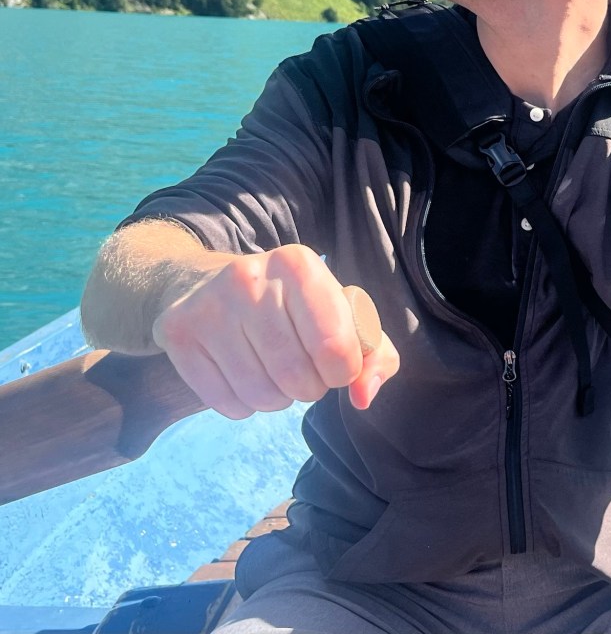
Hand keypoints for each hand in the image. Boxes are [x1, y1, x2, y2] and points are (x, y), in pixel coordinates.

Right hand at [152, 244, 399, 417]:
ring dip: (277, 398)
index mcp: (299, 264)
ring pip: (261, 394)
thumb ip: (374, 354)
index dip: (344, 371)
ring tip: (273, 370)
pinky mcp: (177, 333)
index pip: (336, 346)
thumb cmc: (292, 305)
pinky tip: (242, 374)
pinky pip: (225, 403)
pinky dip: (242, 404)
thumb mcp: (341, 313)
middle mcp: (251, 277)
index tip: (337, 364)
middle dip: (310, 387)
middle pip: (297, 376)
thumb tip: (363, 396)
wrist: (204, 281)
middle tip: (304, 370)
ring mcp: (209, 304)